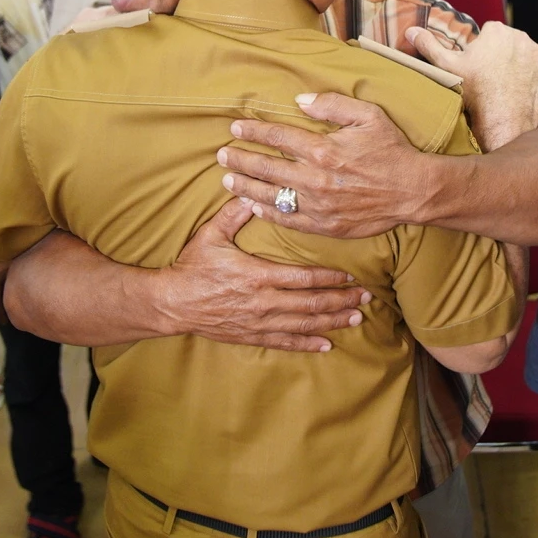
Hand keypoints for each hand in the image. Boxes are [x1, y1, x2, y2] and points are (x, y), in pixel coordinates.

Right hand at [158, 197, 370, 351]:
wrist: (172, 303)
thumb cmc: (192, 268)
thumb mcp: (210, 236)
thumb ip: (233, 215)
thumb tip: (251, 192)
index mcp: (258, 275)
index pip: (304, 278)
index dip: (330, 278)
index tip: (350, 276)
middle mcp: (264, 302)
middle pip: (311, 303)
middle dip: (341, 300)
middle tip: (365, 297)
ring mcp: (259, 322)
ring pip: (303, 324)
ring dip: (332, 321)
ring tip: (355, 318)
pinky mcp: (252, 336)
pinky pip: (285, 342)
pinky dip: (308, 344)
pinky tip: (327, 344)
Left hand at [216, 93, 434, 238]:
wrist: (413, 191)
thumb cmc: (391, 151)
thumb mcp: (368, 116)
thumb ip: (332, 105)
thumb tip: (300, 101)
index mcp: (323, 149)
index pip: (278, 137)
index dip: (253, 131)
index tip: (236, 128)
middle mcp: (316, 178)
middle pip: (267, 167)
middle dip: (240, 160)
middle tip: (221, 155)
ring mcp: (318, 205)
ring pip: (271, 195)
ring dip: (245, 187)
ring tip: (227, 181)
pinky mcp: (325, 225)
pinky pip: (289, 220)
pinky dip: (268, 213)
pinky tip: (253, 206)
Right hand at [407, 21, 537, 150]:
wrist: (502, 117)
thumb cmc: (474, 90)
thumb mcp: (446, 66)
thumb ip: (429, 44)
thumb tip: (410, 30)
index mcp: (496, 30)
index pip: (488, 34)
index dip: (481, 51)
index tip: (477, 67)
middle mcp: (519, 35)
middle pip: (506, 42)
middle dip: (500, 54)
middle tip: (490, 77)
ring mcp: (536, 52)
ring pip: (522, 53)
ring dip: (515, 63)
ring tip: (504, 83)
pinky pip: (537, 66)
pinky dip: (530, 74)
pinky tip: (518, 87)